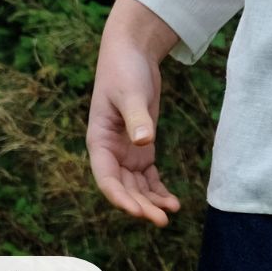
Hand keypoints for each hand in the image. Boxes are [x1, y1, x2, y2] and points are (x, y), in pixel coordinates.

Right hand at [86, 15, 182, 226]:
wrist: (133, 51)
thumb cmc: (124, 70)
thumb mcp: (130, 93)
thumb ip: (136, 118)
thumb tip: (144, 143)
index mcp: (98, 141)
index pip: (106, 178)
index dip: (120, 198)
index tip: (138, 210)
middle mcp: (110, 151)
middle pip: (123, 187)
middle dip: (140, 205)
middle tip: (161, 219)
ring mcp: (126, 150)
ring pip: (136, 185)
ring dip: (151, 201)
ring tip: (171, 212)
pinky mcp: (142, 145)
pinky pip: (148, 175)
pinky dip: (158, 188)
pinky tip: (172, 200)